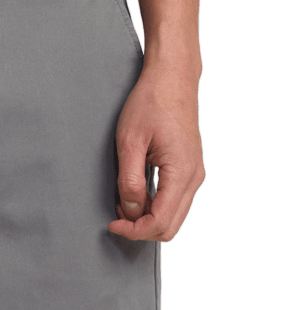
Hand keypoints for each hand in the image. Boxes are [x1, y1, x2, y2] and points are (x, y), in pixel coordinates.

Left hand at [107, 66, 205, 242]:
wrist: (172, 79)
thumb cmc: (151, 102)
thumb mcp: (129, 142)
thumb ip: (129, 180)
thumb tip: (129, 210)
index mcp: (181, 171)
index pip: (159, 221)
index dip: (133, 230)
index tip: (112, 224)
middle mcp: (194, 177)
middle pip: (170, 228)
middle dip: (141, 229)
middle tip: (116, 217)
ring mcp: (195, 175)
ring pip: (174, 218)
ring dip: (147, 219)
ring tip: (123, 203)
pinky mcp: (190, 171)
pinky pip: (175, 203)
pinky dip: (155, 207)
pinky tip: (136, 195)